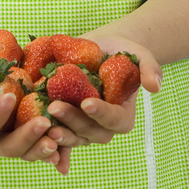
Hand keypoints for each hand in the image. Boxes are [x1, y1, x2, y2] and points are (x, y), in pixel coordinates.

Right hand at [0, 66, 82, 174]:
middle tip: (43, 121)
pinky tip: (68, 139)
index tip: (10, 96)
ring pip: (28, 150)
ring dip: (44, 145)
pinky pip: (42, 142)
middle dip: (26, 137)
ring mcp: (12, 138)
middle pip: (9, 148)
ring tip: (59, 134)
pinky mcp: (28, 131)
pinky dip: (57, 146)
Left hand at [45, 30, 161, 147]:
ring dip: (57, 132)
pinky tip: (33, 134)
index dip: (101, 114)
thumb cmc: (123, 51)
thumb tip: (155, 86)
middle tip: (54, 108)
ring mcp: (83, 125)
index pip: (114, 120)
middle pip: (89, 131)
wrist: (101, 48)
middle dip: (72, 122)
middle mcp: (102, 126)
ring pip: (71, 136)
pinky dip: (47, 140)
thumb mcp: (140, 54)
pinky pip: (57, 134)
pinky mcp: (66, 120)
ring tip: (41, 122)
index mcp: (122, 115)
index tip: (87, 103)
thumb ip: (150, 68)